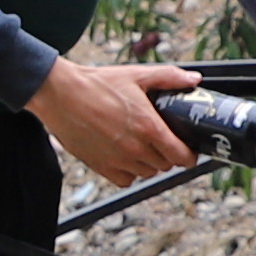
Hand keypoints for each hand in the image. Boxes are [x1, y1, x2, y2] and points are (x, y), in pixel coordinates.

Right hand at [30, 55, 196, 185]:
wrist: (60, 94)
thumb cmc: (97, 83)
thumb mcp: (136, 75)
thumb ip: (169, 78)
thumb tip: (195, 80)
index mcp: (149, 127)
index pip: (181, 156)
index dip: (189, 156)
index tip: (187, 150)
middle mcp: (135, 148)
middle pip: (165, 165)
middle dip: (169, 155)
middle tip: (163, 142)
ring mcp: (117, 160)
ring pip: (147, 173)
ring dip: (150, 164)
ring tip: (143, 147)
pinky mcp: (100, 166)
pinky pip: (125, 180)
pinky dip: (129, 172)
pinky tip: (126, 157)